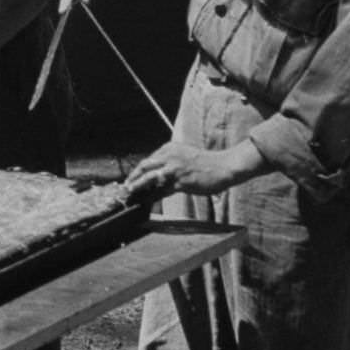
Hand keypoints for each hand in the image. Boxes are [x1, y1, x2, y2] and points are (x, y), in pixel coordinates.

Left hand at [124, 141, 265, 199]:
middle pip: (144, 166)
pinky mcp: (180, 181)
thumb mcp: (184, 157)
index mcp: (169, 148)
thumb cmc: (206, 164)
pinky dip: (152, 196)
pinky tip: (146, 201)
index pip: (149, 159)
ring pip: (149, 177)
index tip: (132, 178)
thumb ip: (171, 164)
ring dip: (137, 186)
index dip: (139, 170)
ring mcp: (174, 168)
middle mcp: (169, 155)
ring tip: (130, 193)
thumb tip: (158, 176)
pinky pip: (162, 190)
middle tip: (125, 186)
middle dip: (133, 177)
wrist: (223, 166)